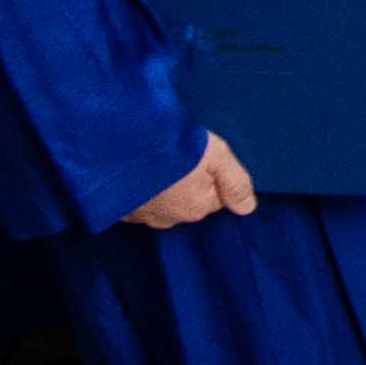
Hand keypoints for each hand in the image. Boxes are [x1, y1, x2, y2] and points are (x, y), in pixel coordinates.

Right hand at [121, 138, 259, 229]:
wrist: (117, 146)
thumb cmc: (170, 149)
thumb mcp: (215, 156)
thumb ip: (235, 182)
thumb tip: (248, 208)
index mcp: (196, 207)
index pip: (215, 196)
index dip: (211, 173)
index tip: (199, 155)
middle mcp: (170, 218)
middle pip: (189, 200)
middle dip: (186, 182)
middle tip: (176, 155)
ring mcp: (142, 216)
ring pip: (162, 201)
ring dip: (161, 186)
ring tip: (155, 160)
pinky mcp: (119, 209)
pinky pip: (136, 201)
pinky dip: (139, 190)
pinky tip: (136, 170)